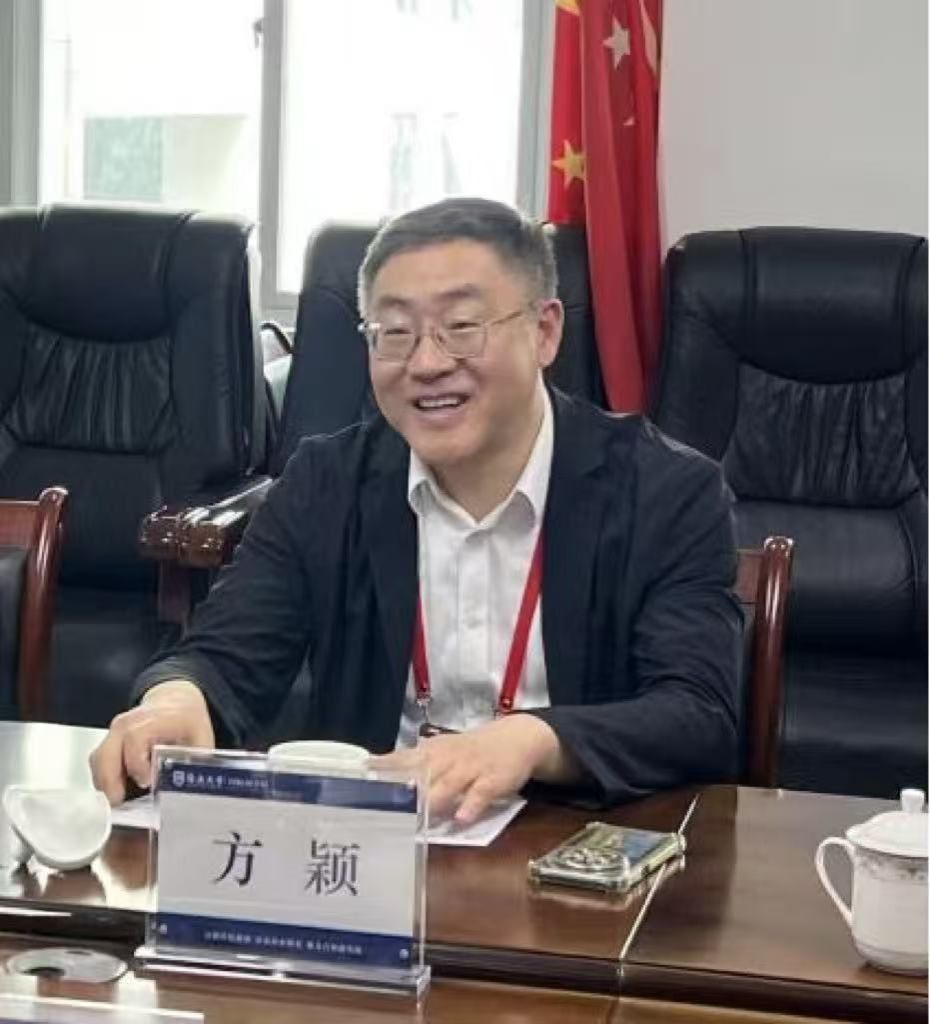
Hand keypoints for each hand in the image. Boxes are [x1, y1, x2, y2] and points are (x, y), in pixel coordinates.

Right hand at [89, 681, 214, 804]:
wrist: (176, 704)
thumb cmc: (187, 722)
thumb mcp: (201, 739)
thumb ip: (193, 763)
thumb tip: (190, 788)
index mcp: (155, 718)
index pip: (134, 738)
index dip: (137, 763)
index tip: (146, 782)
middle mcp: (128, 723)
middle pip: (107, 751)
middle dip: (111, 781)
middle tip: (121, 802)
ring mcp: (115, 731)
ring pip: (98, 759)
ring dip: (105, 783)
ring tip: (121, 801)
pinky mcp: (108, 742)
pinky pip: (98, 763)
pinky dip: (105, 780)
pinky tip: (119, 792)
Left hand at [371, 714, 569, 825]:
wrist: (514, 739)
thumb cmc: (468, 751)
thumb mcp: (440, 751)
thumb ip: (412, 764)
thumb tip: (375, 773)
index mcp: (431, 752)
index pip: (402, 759)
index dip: (383, 769)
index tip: (361, 779)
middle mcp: (447, 760)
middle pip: (422, 774)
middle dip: (404, 790)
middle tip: (385, 806)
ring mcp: (470, 770)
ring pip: (448, 785)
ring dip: (434, 801)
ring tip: (418, 818)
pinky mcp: (492, 780)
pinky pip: (480, 794)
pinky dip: (471, 806)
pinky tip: (461, 820)